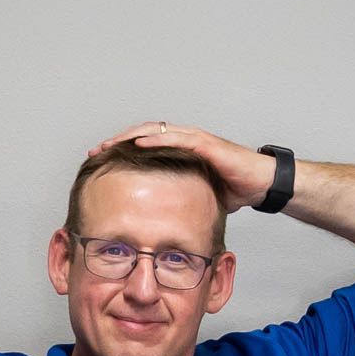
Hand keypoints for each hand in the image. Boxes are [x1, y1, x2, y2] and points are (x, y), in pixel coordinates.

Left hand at [87, 122, 278, 213]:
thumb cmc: (232, 189)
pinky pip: (177, 138)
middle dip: (117, 142)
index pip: (143, 147)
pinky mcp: (206, 144)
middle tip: (94, 151)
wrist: (260, 184)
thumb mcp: (194, 198)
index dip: (120, 152)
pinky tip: (139, 143)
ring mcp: (195, 139)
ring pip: (155, 131)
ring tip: (109, 144)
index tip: (100, 162)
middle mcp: (184, 140)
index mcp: (178, 153)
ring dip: (130, 136)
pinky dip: (156, 139)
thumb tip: (157, 224)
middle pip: (142, 134)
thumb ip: (175, 203)